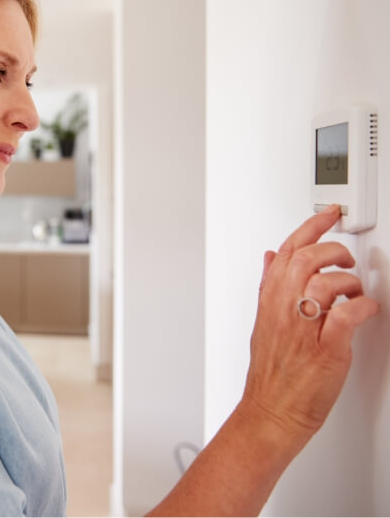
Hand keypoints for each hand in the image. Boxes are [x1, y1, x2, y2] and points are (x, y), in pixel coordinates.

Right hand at [239, 204, 379, 445]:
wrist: (271, 412)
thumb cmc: (270, 374)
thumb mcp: (262, 321)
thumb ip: (269, 286)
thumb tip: (270, 257)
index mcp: (270, 301)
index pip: (287, 251)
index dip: (310, 227)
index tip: (328, 215)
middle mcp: (284, 311)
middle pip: (306, 259)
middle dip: (333, 250)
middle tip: (346, 259)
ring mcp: (304, 330)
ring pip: (325, 283)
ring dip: (349, 282)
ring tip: (354, 292)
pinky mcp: (326, 350)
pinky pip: (346, 317)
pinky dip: (361, 307)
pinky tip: (364, 310)